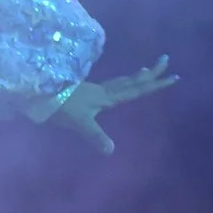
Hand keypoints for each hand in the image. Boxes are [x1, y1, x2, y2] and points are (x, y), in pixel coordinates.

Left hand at [52, 59, 177, 153]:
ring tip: (148, 70)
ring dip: (137, 76)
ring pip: (122, 80)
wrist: (38, 92)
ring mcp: (95, 88)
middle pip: (133, 80)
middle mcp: (104, 90)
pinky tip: (118, 84)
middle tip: (166, 61)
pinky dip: (122, 81)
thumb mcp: (79, 123)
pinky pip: (111, 84)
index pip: (137, 90)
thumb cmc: (60, 108)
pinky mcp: (86, 90)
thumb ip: (96, 137)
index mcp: (107, 97)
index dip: (155, 84)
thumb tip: (111, 151)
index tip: (173, 76)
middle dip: (151, 73)